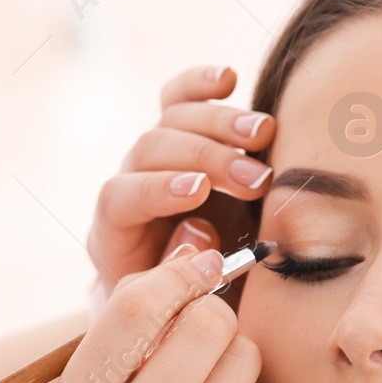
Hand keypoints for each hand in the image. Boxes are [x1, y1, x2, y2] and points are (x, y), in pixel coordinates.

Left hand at [86, 65, 275, 308]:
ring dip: (222, 124)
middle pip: (153, 149)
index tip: (200, 192)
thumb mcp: (188, 304)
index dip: (158, 190)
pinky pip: (179, 98)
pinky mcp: (179, 132)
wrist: (198, 288)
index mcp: (115, 232)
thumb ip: (187, 271)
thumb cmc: (194, 303)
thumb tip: (198, 227)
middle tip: (259, 178)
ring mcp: (154, 155)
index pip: (122, 197)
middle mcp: (131, 183)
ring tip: (266, 135)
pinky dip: (202, 85)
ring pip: (173, 120)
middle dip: (208, 160)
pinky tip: (228, 78)